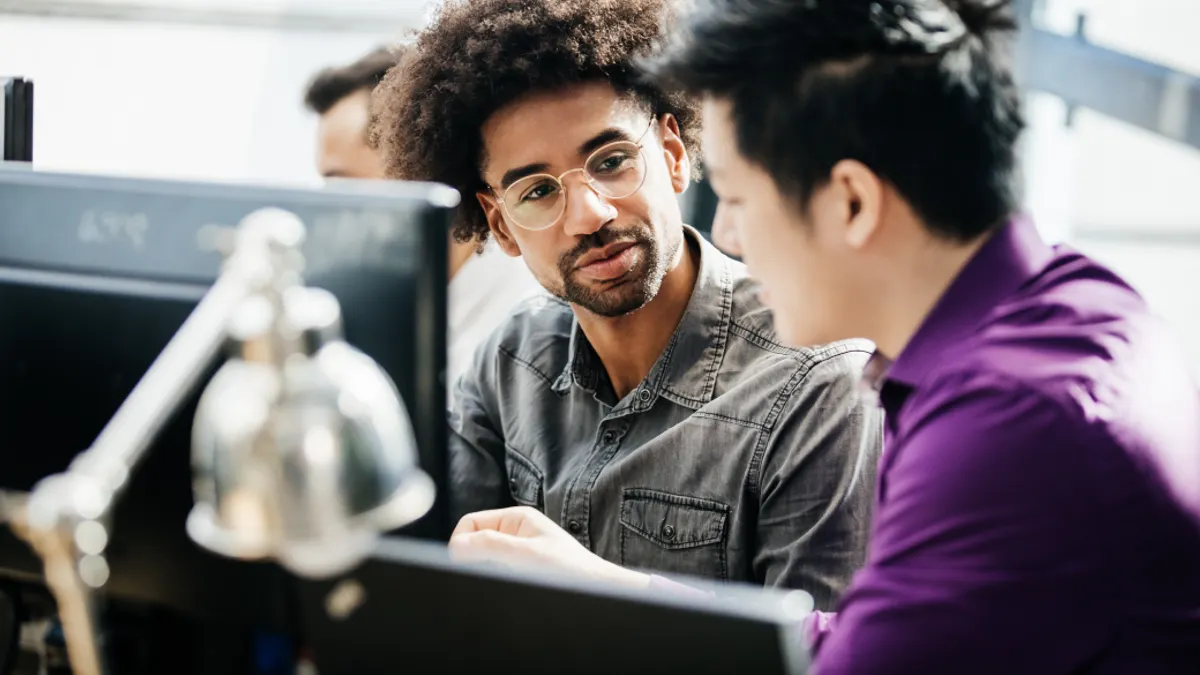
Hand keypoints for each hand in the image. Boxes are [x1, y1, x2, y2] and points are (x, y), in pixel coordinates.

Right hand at [449, 506, 649, 587]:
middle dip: (473, 558)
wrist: (600, 591)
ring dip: (486, 570)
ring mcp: (519, 552)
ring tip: (505, 580)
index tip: (461, 562)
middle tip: (488, 574)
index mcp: (516, 519)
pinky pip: (497, 572)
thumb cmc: (573, 571)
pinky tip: (510, 584)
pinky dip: (496, 578)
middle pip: (475, 541)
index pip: (469, 523)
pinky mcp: (523, 570)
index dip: (461, 542)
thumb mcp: (527, 554)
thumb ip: (491, 545)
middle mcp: (516, 533)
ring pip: (484, 560)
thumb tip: (457, 545)